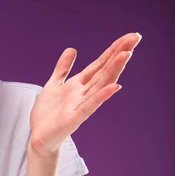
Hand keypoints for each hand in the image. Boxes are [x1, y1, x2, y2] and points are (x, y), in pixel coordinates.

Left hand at [28, 32, 141, 157]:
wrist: (39, 138)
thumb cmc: (47, 115)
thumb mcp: (53, 85)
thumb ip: (62, 69)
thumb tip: (72, 49)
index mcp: (78, 85)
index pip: (99, 64)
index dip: (112, 50)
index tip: (130, 36)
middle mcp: (84, 93)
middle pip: (104, 70)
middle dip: (118, 54)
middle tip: (135, 38)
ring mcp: (81, 105)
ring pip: (100, 84)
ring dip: (113, 69)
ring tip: (127, 54)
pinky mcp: (74, 118)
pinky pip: (90, 106)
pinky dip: (102, 96)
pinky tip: (115, 86)